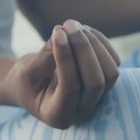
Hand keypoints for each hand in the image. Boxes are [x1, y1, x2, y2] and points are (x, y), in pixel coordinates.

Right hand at [4, 19, 120, 129]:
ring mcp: (98, 99)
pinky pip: (113, 62)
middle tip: (68, 24)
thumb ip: (44, 58)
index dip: (66, 59)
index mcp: (58, 116)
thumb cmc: (26, 80)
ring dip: (94, 45)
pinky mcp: (106, 83)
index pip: (71, 88)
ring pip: (110, 73)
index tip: (57, 32)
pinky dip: (100, 42)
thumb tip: (62, 33)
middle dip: (84, 50)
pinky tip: (84, 30)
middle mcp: (83, 112)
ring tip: (73, 25)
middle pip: (96, 82)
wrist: (33, 84)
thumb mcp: (27, 71)